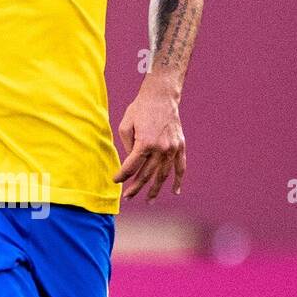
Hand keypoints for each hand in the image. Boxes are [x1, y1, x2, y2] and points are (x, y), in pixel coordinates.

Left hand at [114, 78, 185, 200]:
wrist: (161, 96)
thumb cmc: (140, 109)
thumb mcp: (125, 125)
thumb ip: (127, 147)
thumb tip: (131, 163)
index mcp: (144, 143)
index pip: (131, 167)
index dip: (122, 176)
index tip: (115, 180)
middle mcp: (160, 149)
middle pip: (146, 174)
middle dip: (135, 187)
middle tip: (127, 197)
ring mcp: (172, 149)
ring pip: (163, 175)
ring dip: (155, 189)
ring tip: (148, 200)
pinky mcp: (180, 146)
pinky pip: (180, 167)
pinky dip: (178, 180)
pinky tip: (174, 191)